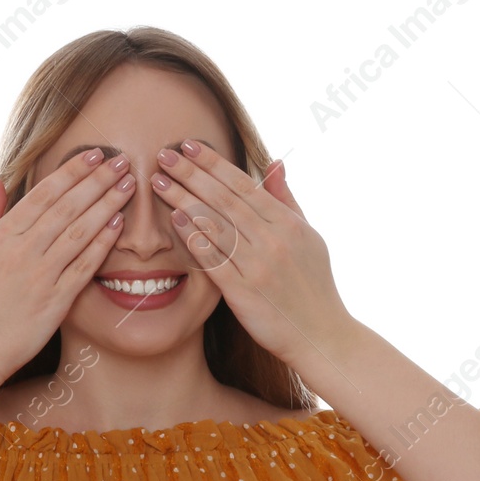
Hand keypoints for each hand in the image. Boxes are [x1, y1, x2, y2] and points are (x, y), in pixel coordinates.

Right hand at [0, 149, 135, 386]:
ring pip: (80, 232)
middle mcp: (22, 252)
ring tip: (128, 185)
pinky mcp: (54, 302)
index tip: (94, 154)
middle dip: (97, 180)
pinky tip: (118, 226)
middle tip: (122, 161)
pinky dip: (102, 245)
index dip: (72, 171)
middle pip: (67, 207)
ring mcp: (40, 277)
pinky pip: (83, 268)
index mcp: (0, 237)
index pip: (43, 194)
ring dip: (107, 205)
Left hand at [149, 143, 354, 368]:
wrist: (321, 335)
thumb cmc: (313, 285)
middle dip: (191, 174)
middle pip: (224, 199)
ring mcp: (258, 265)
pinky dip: (194, 238)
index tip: (189, 145)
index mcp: (287, 223)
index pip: (243, 184)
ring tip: (158, 181)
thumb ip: (286, 199)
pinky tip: (174, 220)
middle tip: (163, 154)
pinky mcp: (244, 292)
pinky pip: (214, 259)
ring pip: (215, 224)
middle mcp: (273, 239)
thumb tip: (275, 163)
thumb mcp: (308, 236)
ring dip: (183, 200)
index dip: (214, 163)